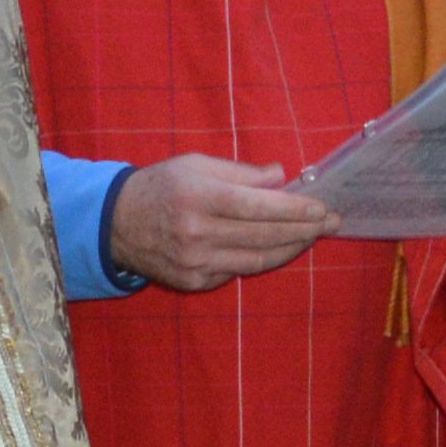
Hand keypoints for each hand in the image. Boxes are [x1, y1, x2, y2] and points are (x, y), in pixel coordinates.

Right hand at [105, 156, 336, 291]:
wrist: (114, 224)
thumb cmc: (160, 186)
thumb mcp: (195, 164)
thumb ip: (240, 172)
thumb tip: (281, 176)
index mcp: (198, 197)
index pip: (258, 206)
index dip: (295, 209)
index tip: (322, 207)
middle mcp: (196, 233)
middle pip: (264, 234)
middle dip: (304, 229)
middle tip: (331, 223)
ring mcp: (195, 262)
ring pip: (257, 258)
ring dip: (291, 248)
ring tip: (311, 237)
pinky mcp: (194, 282)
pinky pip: (237, 271)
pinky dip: (261, 259)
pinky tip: (277, 248)